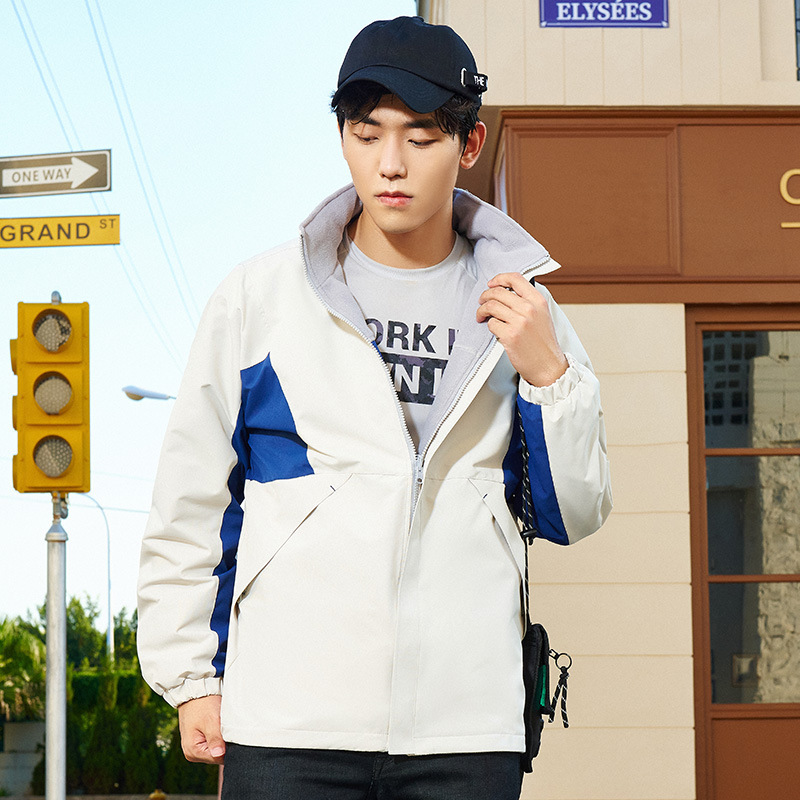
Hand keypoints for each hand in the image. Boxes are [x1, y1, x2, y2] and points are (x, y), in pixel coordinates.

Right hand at [178, 695, 225, 763]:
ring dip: (221, 738)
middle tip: (224, 726)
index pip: (218, 758)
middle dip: (224, 743)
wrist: (195, 690)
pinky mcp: (199, 739)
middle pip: (217, 755)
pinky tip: (218, 724)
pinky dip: (218, 734)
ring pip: (216, 748)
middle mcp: (192, 752)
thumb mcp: (210, 720)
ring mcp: (195, 746)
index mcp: (192, 751)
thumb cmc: (202, 704)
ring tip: (219, 724)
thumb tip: (220, 755)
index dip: (227, 747)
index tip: (229, 734)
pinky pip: (213, 742)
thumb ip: (215, 739)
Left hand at [476, 272, 567, 386]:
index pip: (515, 279)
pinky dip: (489, 326)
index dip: (499, 278)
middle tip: (481, 302)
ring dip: (482, 311)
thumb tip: (506, 292)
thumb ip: (528, 302)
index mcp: (538, 301)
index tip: (491, 284)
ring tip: (481, 316)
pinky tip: (494, 330)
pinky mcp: (510, 336)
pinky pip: (491, 324)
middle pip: (498, 292)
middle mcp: (529, 309)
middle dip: (485, 296)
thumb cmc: (544, 343)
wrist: (548, 366)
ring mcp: (519, 322)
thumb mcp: (542, 315)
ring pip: (491, 306)